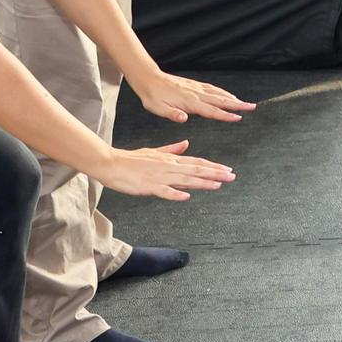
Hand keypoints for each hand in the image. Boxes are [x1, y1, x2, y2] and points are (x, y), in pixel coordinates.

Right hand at [91, 140, 236, 200]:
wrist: (110, 163)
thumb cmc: (131, 160)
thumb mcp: (154, 152)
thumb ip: (172, 149)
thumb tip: (186, 144)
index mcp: (170, 159)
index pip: (196, 162)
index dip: (213, 167)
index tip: (227, 170)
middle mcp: (168, 167)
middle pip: (195, 170)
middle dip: (214, 173)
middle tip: (231, 176)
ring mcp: (159, 176)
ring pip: (185, 179)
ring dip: (202, 182)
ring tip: (217, 184)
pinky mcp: (148, 186)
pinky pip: (163, 191)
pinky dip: (174, 193)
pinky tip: (185, 197)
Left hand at [134, 70, 255, 123]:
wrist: (148, 79)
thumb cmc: (152, 96)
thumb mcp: (157, 108)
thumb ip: (171, 114)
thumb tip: (183, 118)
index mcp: (189, 102)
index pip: (211, 110)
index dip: (225, 115)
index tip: (238, 117)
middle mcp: (196, 94)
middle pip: (221, 100)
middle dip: (237, 104)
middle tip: (251, 107)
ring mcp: (196, 88)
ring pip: (218, 93)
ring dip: (232, 98)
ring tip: (243, 103)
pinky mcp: (194, 85)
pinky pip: (212, 89)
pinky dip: (223, 92)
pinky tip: (226, 95)